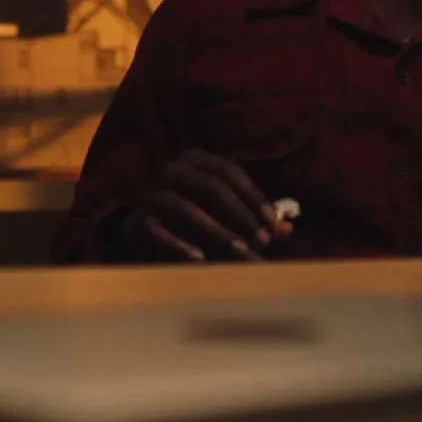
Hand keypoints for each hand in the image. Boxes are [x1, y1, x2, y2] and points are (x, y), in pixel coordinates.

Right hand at [113, 149, 292, 262]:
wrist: (143, 246)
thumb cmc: (194, 229)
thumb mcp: (228, 223)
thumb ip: (256, 224)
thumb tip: (288, 230)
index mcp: (193, 161)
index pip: (228, 171)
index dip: (254, 197)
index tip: (274, 226)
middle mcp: (169, 170)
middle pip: (211, 186)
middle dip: (241, 216)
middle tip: (262, 243)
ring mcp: (149, 195)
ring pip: (185, 208)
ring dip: (217, 232)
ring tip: (240, 254)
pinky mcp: (133, 222)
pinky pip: (156, 231)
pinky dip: (179, 245)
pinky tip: (201, 261)